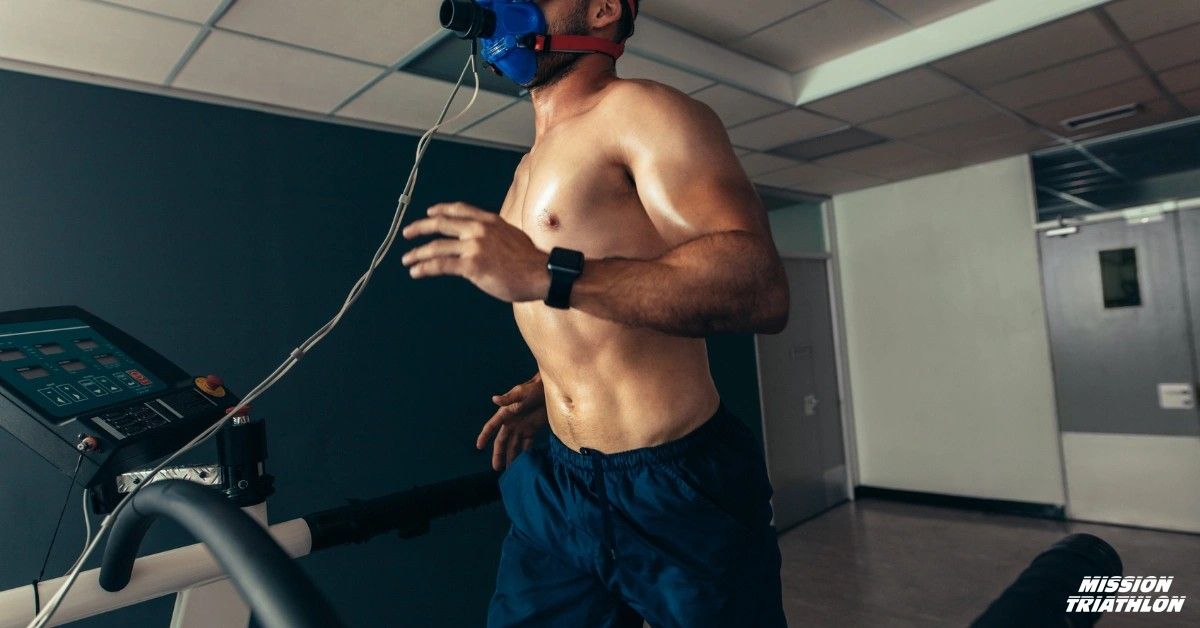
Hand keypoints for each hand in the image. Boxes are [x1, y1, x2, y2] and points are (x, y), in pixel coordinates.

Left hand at [401, 203, 550, 302]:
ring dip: (418, 253)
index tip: (429, 212)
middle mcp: (479, 230)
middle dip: (420, 228)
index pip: (459, 209)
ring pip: (437, 247)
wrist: (541, 273)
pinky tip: (416, 271)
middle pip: (441, 224)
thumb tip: (482, 241)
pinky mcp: (472, 265)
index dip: (441, 210)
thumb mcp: (512, 236)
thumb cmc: (530, 261)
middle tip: (407, 232)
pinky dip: (424, 267)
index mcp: (489, 221)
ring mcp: (474, 247)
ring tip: (407, 260)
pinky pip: (441, 265)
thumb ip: (494, 235)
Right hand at [476, 373, 547, 470]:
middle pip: (502, 441)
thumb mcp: (521, 393)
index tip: (479, 446)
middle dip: (499, 454)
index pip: (492, 426)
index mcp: (505, 414)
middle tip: (496, 468)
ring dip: (511, 456)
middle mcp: (511, 423)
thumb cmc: (533, 388)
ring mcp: (522, 427)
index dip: (484, 435)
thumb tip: (494, 399)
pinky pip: (527, 444)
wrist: (550, 391)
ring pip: (513, 445)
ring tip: (509, 469)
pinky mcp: (532, 429)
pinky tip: (524, 463)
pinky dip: (525, 453)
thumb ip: (509, 398)